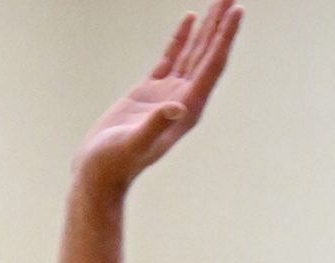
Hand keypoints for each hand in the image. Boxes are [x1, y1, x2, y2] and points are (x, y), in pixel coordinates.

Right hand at [73, 1, 241, 192]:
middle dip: (220, 24)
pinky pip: (171, 57)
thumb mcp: (135, 145)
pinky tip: (190, 18)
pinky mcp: (150, 91)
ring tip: (219, 2)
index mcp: (187, 109)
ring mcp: (167, 93)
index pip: (212, 66)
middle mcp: (184, 99)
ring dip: (207, 27)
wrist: (97, 174)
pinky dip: (181, 37)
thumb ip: (157, 125)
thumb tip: (177, 108)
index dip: (225, 37)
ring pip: (193, 52)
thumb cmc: (114, 165)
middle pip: (208, 54)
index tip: (237, 11)